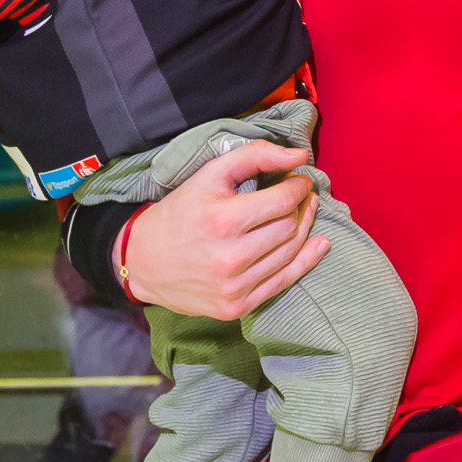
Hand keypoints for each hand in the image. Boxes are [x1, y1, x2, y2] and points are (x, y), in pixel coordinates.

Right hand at [118, 140, 322, 319]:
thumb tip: (299, 155)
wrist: (142, 262)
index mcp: (222, 221)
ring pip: (290, 252)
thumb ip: (254, 156)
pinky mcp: (237, 306)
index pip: (283, 200)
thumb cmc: (178, 213)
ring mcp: (234, 286)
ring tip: (305, 212)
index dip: (298, 186)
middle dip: (302, 205)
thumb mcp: (208, 176)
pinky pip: (284, 281)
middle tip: (302, 194)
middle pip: (289, 226)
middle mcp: (230, 257)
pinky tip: (318, 244)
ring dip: (305, 228)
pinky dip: (306, 261)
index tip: (299, 179)